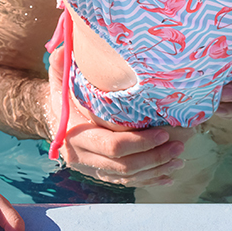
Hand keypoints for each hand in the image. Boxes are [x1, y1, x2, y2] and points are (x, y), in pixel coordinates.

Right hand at [46, 43, 186, 186]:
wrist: (52, 116)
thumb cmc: (62, 93)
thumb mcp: (59, 77)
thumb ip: (62, 63)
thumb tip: (68, 47)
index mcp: (73, 135)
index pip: (111, 146)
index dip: (139, 143)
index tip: (164, 133)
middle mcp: (81, 156)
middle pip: (123, 166)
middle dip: (154, 158)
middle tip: (179, 145)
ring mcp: (91, 168)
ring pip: (127, 177)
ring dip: (156, 171)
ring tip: (179, 159)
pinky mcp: (100, 173)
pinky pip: (126, 182)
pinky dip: (148, 180)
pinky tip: (168, 176)